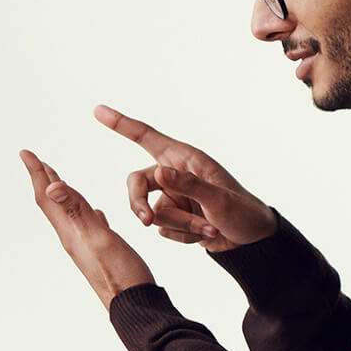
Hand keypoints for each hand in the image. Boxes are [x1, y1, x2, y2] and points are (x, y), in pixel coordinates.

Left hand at [21, 149, 154, 307]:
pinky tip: (96, 214)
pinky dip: (88, 213)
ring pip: (70, 214)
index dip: (37, 172)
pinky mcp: (101, 253)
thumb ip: (77, 211)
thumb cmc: (119, 274)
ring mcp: (87, 246)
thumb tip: (51, 187)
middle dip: (45, 179)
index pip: (48, 196)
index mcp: (70, 231)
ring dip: (64, 194)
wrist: (135, 306)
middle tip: (36, 161)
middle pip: (54, 203)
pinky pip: (89, 226)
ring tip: (60, 181)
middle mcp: (73, 238)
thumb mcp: (98, 237)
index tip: (26, 152)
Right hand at [94, 104, 276, 252]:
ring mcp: (173, 198)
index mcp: (184, 159)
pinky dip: (185, 236)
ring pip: (155, 214)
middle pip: (138, 184)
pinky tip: (207, 234)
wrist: (253, 240)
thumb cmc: (242, 211)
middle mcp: (174, 176)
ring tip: (210, 228)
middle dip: (139, 204)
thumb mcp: (219, 199)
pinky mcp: (175, 219)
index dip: (121, 124)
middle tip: (145, 221)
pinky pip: (164, 231)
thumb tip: (159, 173)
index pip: (146, 137)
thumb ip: (188, 185)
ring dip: (182, 226)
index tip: (98, 110)